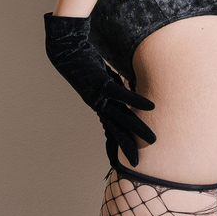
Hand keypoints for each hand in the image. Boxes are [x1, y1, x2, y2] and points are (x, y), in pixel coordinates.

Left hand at [44, 13, 155, 166]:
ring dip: (138, 128)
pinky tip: (150, 107)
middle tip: (137, 163)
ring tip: (152, 140)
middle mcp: (99, 105)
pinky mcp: (102, 83)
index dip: (120, 142)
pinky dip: (136, 101)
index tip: (127, 156)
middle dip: (128, 145)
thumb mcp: (100, 77)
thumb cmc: (83, 61)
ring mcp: (100, 96)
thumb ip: (112, 85)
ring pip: (122, 116)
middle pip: (117, 129)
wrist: (64, 52)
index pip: (113, 127)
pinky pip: (122, 95)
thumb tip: (126, 86)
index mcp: (99, 104)